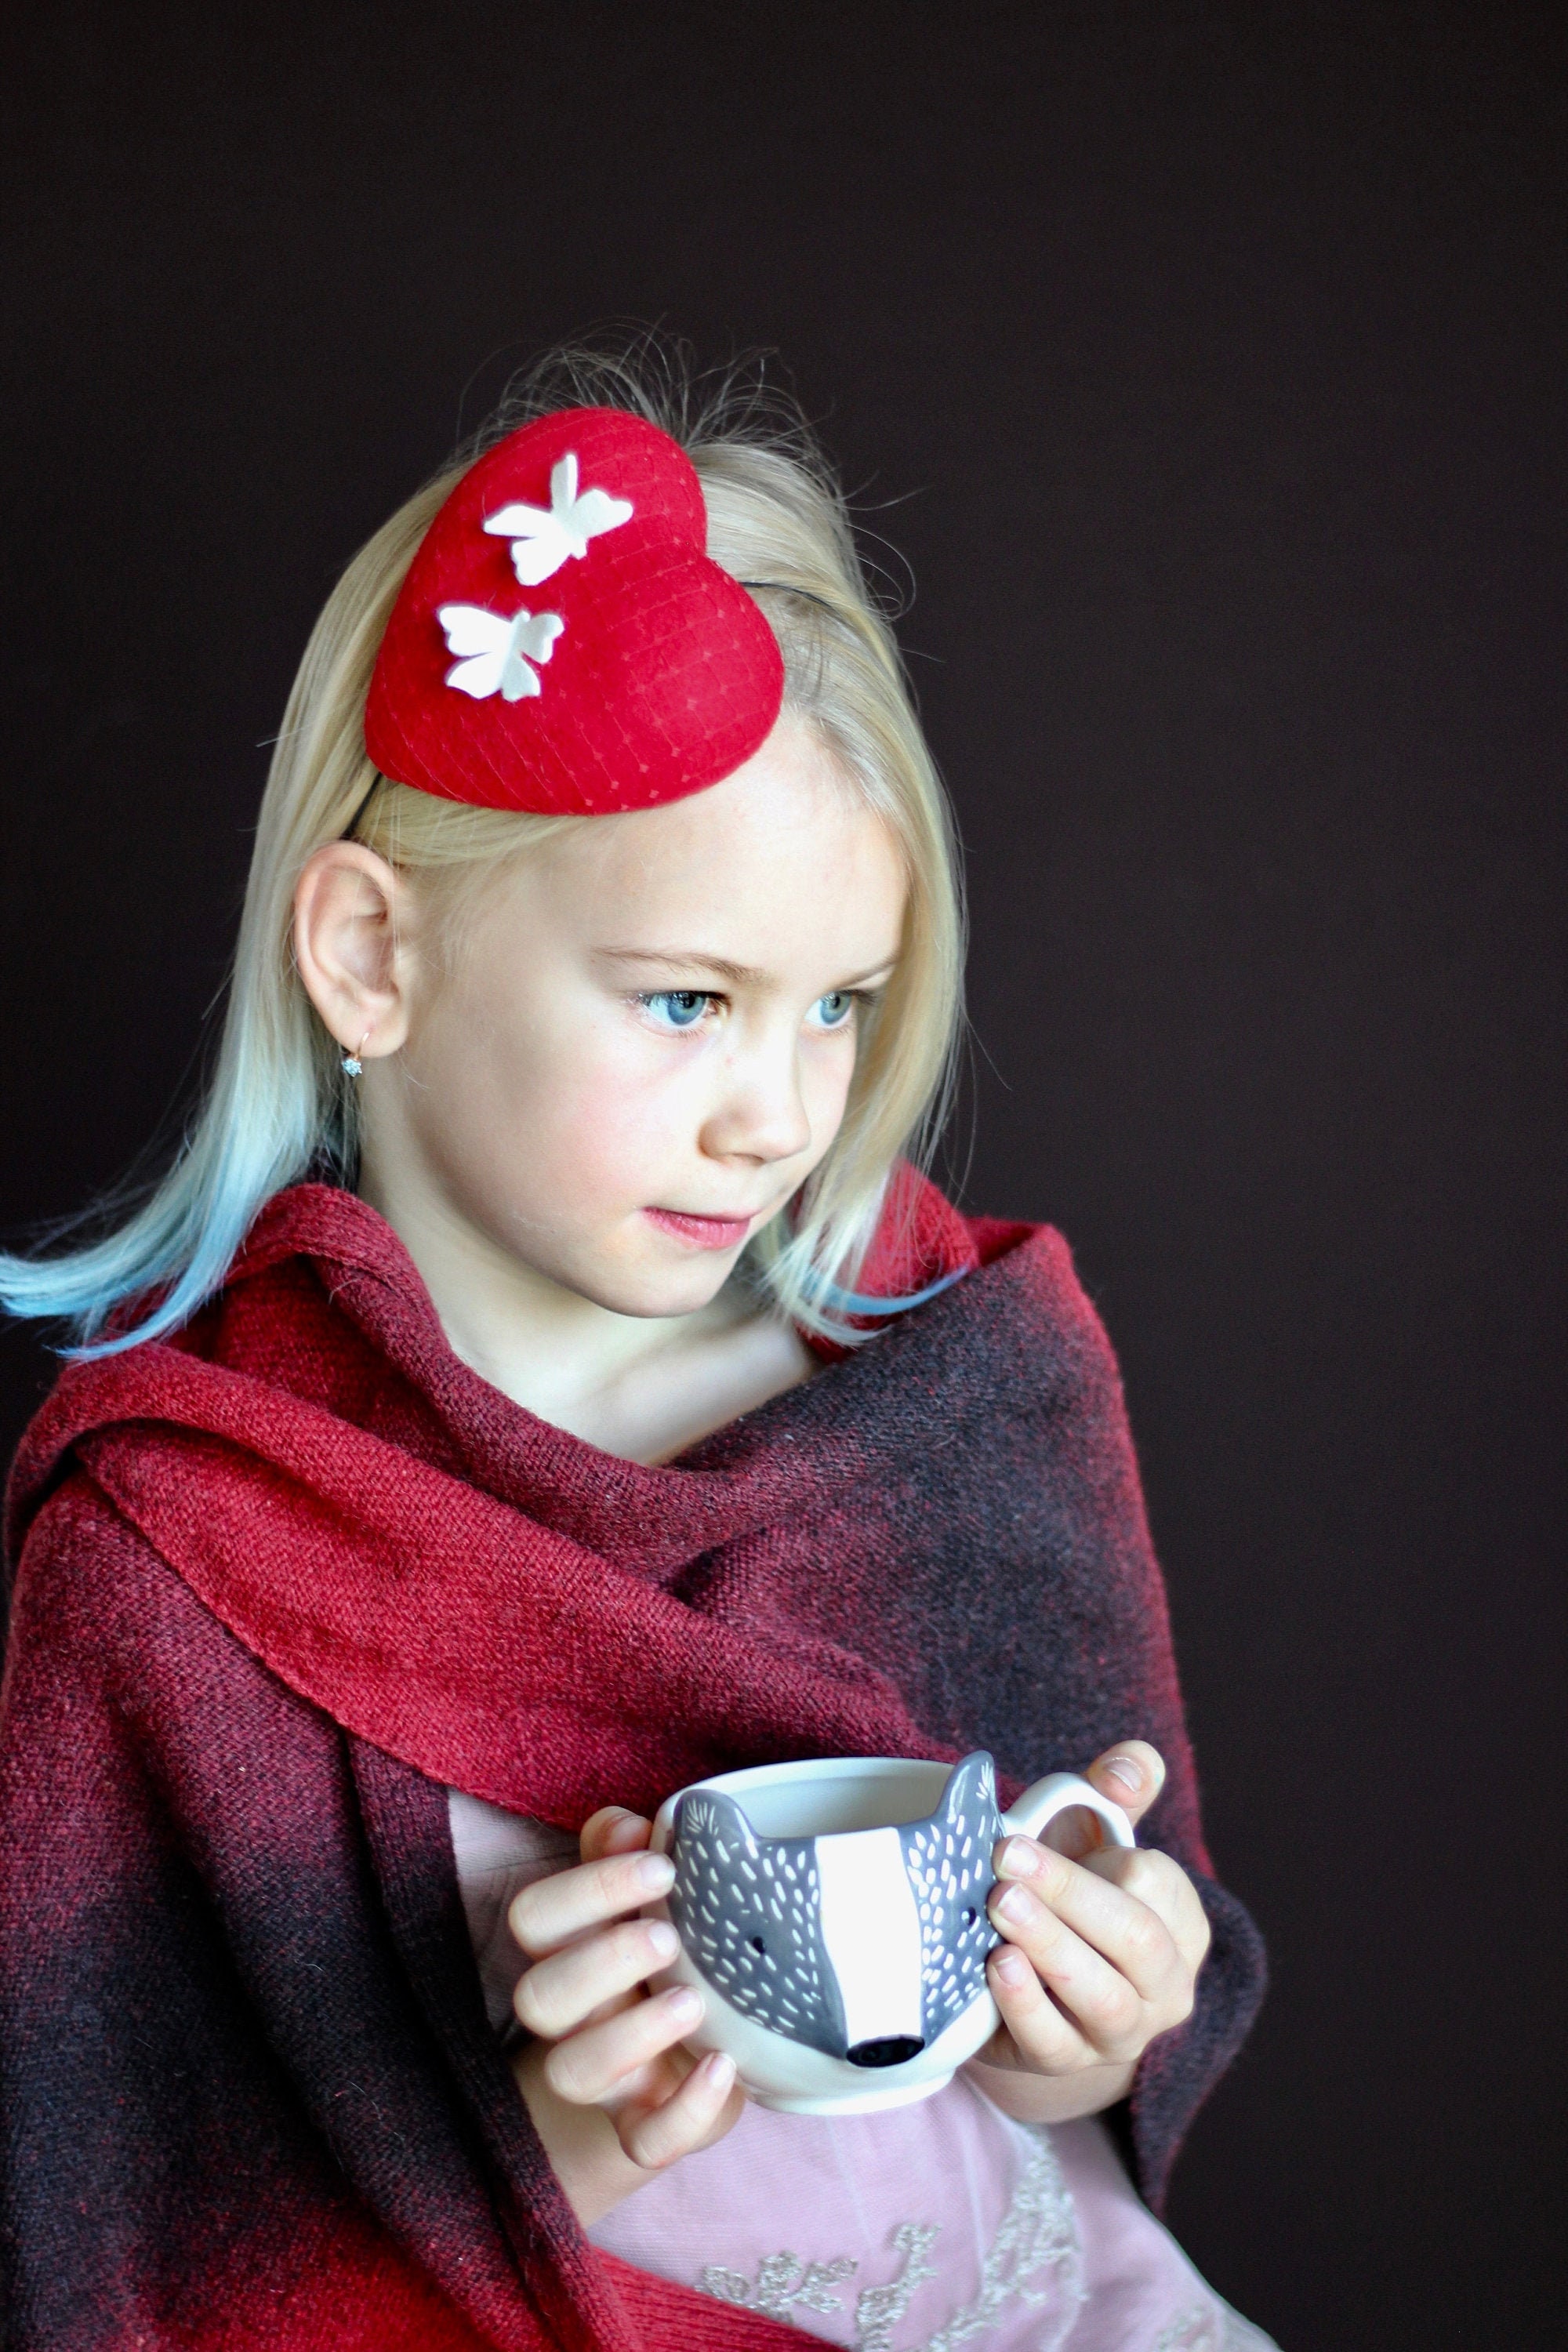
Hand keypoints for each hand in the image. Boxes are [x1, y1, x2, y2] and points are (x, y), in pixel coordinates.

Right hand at [508, 1805, 746, 2226]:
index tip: (664, 1868)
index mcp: (571, 1949)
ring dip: (631, 2036)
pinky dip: (684, 2112)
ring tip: (695, 2002)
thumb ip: (633, 1853)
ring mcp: (607, 2080)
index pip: (535, 1916)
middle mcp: (574, 2017)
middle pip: (537, 1997)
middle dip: (600, 1962)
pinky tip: (724, 2068)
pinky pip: (645, 2143)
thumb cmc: (678, 1955)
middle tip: (670, 1938)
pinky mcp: (647, 2129)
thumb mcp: (658, 1901)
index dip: (587, 1890)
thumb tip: (628, 1825)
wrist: (702, 2050)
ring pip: (572, 2073)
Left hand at [966, 1743, 1210, 2123]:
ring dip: (1050, 1947)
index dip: (1106, 1859)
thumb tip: (1124, 1767)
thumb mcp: (1098, 1833)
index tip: (1040, 1834)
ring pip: (1103, 1998)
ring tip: (1001, 1907)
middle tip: (1007, 1859)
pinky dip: (1024, 2006)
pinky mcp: (1066, 2062)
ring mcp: (1120, 2034)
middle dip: (1070, 1895)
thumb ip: (1117, 1788)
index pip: (1158, 1888)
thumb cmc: (1074, 1887)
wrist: (1042, 1977)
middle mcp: (1165, 1987)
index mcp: (1181, 1923)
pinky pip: (1053, 2044)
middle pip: (1136, 1942)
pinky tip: (995, 1965)